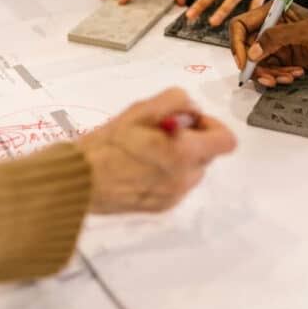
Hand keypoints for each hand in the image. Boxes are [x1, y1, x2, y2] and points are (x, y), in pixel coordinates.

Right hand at [78, 87, 235, 213]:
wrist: (81, 182)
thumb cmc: (109, 143)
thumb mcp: (142, 109)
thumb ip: (177, 101)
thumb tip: (192, 111)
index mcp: (185, 154)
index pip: (226, 141)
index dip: (211, 125)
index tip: (188, 120)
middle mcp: (185, 179)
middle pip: (206, 154)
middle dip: (191, 139)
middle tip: (160, 131)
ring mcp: (174, 196)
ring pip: (191, 169)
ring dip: (179, 157)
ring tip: (146, 150)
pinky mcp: (162, 207)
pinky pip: (176, 185)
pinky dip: (166, 173)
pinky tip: (139, 167)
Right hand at [230, 3, 307, 86]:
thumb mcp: (306, 32)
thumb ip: (277, 37)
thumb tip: (253, 51)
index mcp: (273, 13)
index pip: (240, 26)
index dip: (237, 45)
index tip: (245, 62)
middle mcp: (272, 28)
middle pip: (247, 50)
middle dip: (256, 66)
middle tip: (269, 77)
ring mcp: (278, 45)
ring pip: (259, 64)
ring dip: (270, 74)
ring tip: (287, 77)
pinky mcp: (285, 59)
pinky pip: (271, 71)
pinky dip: (279, 76)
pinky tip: (295, 74)